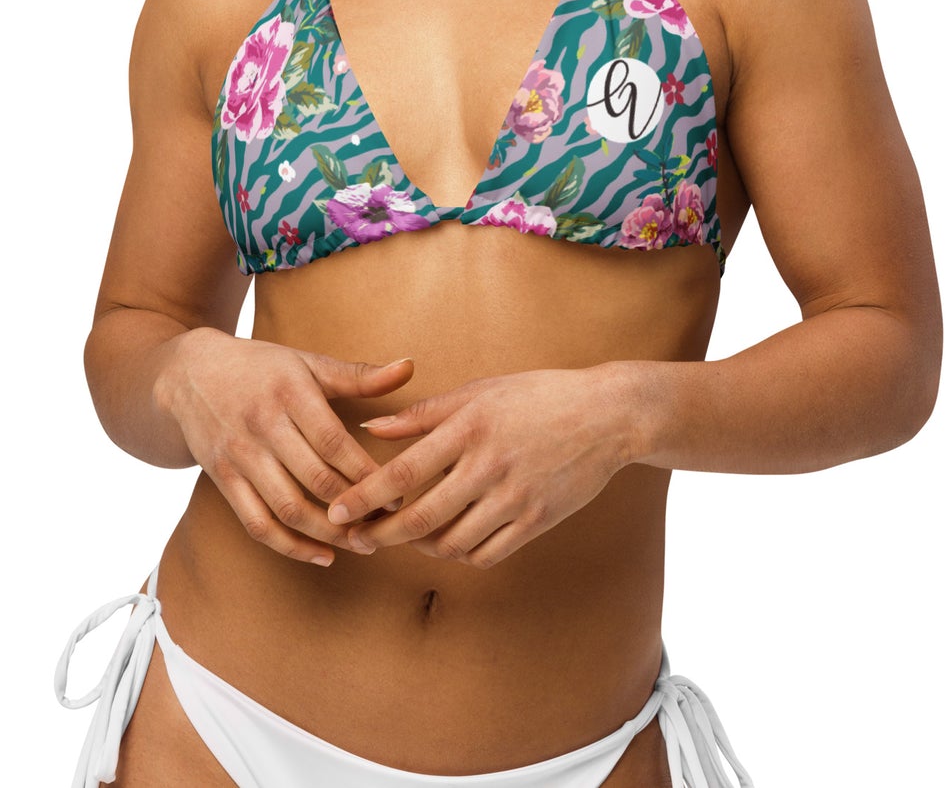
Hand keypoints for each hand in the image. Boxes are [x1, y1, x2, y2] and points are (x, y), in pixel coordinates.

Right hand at [159, 331, 414, 565]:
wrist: (189, 375)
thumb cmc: (262, 368)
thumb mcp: (307, 363)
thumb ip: (359, 374)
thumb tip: (410, 367)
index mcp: (290, 392)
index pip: (334, 443)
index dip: (367, 474)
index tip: (398, 496)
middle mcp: (263, 425)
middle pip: (315, 480)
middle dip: (354, 511)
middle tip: (386, 527)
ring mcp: (240, 455)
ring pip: (288, 508)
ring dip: (328, 534)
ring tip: (361, 545)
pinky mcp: (223, 479)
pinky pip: (256, 523)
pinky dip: (289, 546)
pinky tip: (322, 556)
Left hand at [325, 367, 632, 568]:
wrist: (607, 416)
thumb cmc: (538, 396)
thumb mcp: (480, 392)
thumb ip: (424, 414)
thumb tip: (373, 430)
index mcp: (470, 426)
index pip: (405, 470)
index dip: (366, 496)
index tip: (338, 511)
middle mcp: (490, 465)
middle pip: (422, 517)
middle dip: (383, 534)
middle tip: (360, 540)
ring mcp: (515, 497)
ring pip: (452, 543)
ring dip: (422, 546)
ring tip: (408, 535)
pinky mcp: (538, 521)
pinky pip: (486, 554)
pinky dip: (460, 554)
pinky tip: (450, 541)